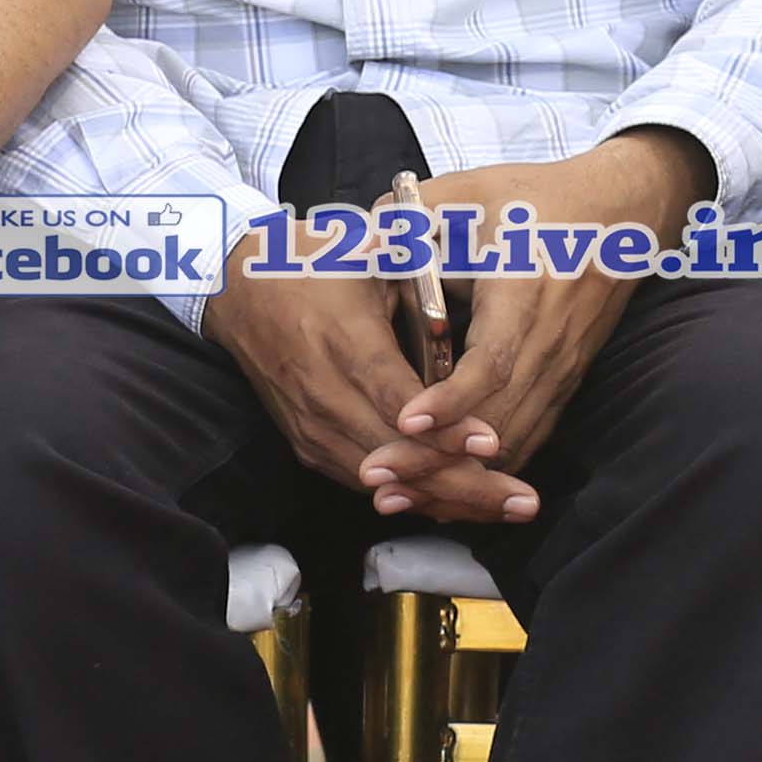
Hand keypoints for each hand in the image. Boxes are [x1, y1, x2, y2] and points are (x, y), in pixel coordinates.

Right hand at [206, 247, 478, 517]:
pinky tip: (460, 502)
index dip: (444, 429)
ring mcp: (313, 427)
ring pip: (384, 481)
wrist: (239, 291)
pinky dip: (413, 495)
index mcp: (344, 343)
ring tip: (503, 507)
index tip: (492, 443)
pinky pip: (365, 481)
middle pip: (398, 457)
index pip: (398, 400)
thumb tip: (477, 267)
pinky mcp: (308, 444)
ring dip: (445, 500)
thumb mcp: (364, 254)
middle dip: (463, 485)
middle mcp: (325, 395)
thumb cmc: (313, 266)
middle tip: (522, 500)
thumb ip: (417, 270)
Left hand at [364, 141, 702, 513]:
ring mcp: (562, 369)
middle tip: (377, 475)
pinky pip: (528, 439)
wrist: (620, 213)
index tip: (405, 420)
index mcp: (526, 293)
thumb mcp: (472, 192)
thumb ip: (411, 215)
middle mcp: (550, 343)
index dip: (449, 399)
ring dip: (458, 476)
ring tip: (397, 493)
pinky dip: (485, 470)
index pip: (492, 362)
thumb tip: (355, 241)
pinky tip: (441, 484)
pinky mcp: (564, 384)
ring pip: (515, 441)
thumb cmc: (537, 200)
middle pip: (498, 420)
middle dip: (437, 457)